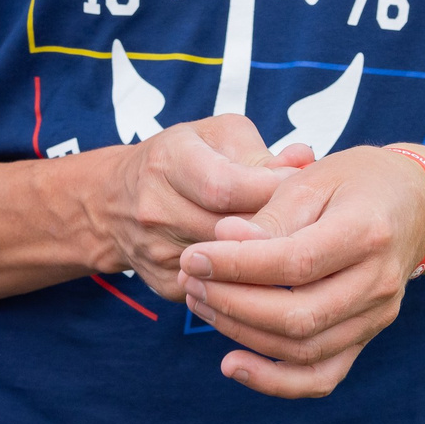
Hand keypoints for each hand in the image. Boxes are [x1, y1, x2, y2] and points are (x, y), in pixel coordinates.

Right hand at [97, 116, 301, 296]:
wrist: (114, 203)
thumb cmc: (182, 160)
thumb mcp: (216, 136)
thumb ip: (262, 151)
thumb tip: (304, 161)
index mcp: (168, 161)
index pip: (226, 187)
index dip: (271, 188)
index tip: (301, 186)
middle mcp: (155, 209)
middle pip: (232, 230)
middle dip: (278, 225)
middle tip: (310, 218)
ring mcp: (157, 252)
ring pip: (232, 265)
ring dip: (269, 256)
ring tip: (293, 240)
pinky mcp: (168, 284)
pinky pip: (223, 287)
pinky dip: (250, 278)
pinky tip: (264, 264)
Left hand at [175, 144, 424, 397]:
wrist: (414, 206)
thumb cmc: (355, 183)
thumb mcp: (313, 178)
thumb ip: (271, 214)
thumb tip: (222, 240)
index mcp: (367, 232)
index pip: (296, 262)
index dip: (238, 265)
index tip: (194, 256)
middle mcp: (378, 283)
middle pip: (298, 315)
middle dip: (232, 303)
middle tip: (191, 281)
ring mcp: (375, 317)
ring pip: (303, 349)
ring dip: (241, 333)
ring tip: (200, 303)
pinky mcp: (364, 338)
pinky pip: (321, 377)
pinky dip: (275, 381)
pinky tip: (232, 364)